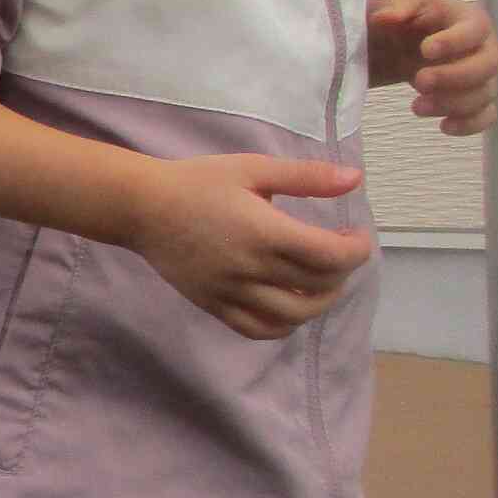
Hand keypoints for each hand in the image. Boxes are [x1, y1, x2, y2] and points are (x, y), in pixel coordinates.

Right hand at [127, 156, 372, 340]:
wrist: (141, 208)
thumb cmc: (197, 182)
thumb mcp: (252, 168)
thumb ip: (306, 176)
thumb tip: (355, 179)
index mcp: (264, 232)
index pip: (331, 256)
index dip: (357, 249)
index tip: (355, 235)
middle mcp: (250, 268)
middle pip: (319, 287)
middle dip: (343, 271)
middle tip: (338, 252)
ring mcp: (231, 292)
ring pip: (294, 316)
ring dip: (319, 302)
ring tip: (320, 282)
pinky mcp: (214, 305)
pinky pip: (258, 329)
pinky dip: (284, 325)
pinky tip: (290, 306)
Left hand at [369, 0, 497, 135]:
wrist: (396, 44)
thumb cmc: (405, 19)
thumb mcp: (397, 3)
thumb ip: (396, 6)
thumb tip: (385, 17)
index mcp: (469, 20)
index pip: (474, 30)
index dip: (454, 41)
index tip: (425, 50)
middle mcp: (484, 48)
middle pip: (487, 66)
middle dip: (454, 77)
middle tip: (419, 81)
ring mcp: (482, 76)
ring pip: (484, 94)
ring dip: (452, 104)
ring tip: (416, 106)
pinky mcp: (475, 100)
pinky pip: (486, 116)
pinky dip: (469, 124)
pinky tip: (444, 126)